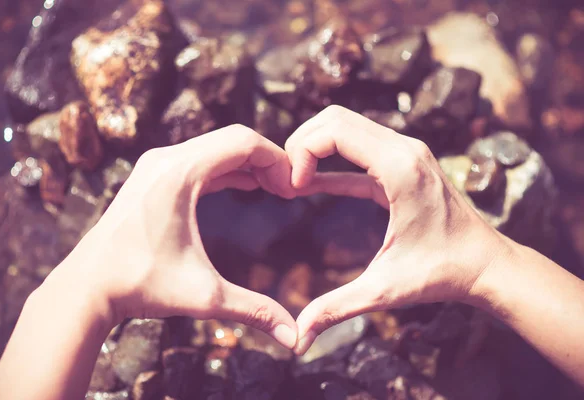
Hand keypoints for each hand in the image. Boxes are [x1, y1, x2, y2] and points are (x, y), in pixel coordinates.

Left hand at [53, 125, 298, 348]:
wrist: (87, 287)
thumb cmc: (140, 286)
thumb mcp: (205, 296)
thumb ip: (255, 311)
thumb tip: (295, 339)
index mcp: (180, 173)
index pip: (243, 142)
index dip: (277, 159)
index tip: (295, 186)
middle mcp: (166, 159)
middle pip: (231, 139)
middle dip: (266, 160)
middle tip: (289, 189)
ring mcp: (155, 165)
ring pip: (215, 148)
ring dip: (247, 164)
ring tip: (274, 188)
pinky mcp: (152, 176)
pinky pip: (199, 160)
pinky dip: (227, 169)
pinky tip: (246, 186)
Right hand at [287, 105, 510, 353]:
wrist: (487, 266)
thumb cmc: (443, 274)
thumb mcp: (384, 291)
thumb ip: (337, 308)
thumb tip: (297, 340)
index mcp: (399, 168)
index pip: (335, 129)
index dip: (302, 152)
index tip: (293, 189)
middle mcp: (405, 149)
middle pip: (336, 119)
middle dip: (302, 143)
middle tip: (287, 181)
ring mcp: (406, 152)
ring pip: (346, 126)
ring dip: (315, 147)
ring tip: (295, 182)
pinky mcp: (404, 164)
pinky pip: (358, 149)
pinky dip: (330, 161)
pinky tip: (310, 185)